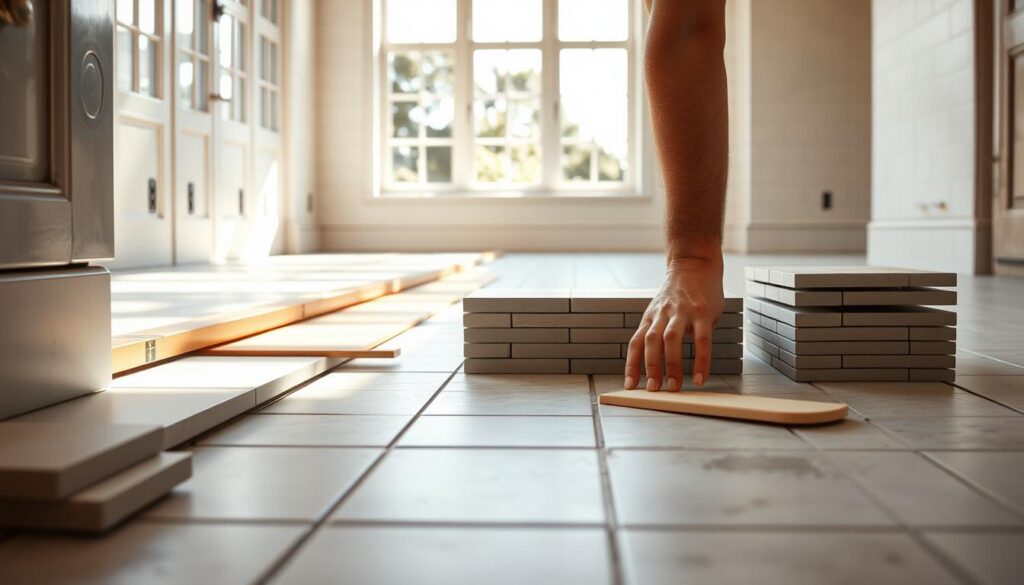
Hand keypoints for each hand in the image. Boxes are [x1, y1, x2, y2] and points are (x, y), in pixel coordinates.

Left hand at [624, 256, 723, 390]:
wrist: (694, 265)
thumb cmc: (678, 294)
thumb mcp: (662, 312)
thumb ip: (660, 333)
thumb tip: (661, 365)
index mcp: (650, 317)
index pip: (636, 343)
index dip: (631, 365)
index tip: (630, 386)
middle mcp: (663, 315)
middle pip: (651, 342)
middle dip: (651, 367)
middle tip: (653, 390)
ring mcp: (682, 312)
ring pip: (671, 340)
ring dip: (671, 365)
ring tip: (675, 387)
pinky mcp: (702, 312)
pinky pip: (702, 340)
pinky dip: (700, 361)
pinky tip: (700, 377)